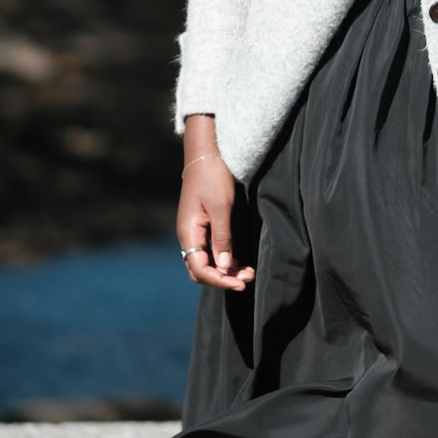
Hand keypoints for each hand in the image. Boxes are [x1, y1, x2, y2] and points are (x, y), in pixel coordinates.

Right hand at [177, 155, 254, 292]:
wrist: (206, 155)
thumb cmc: (213, 177)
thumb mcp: (221, 208)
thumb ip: (222, 238)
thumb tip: (225, 267)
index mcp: (188, 233)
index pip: (199, 269)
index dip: (219, 280)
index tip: (240, 283)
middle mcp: (188, 237)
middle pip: (201, 271)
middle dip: (223, 279)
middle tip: (247, 279)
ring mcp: (195, 233)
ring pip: (207, 263)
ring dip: (226, 271)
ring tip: (249, 273)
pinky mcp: (203, 228)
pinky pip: (211, 253)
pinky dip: (225, 260)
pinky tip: (240, 262)